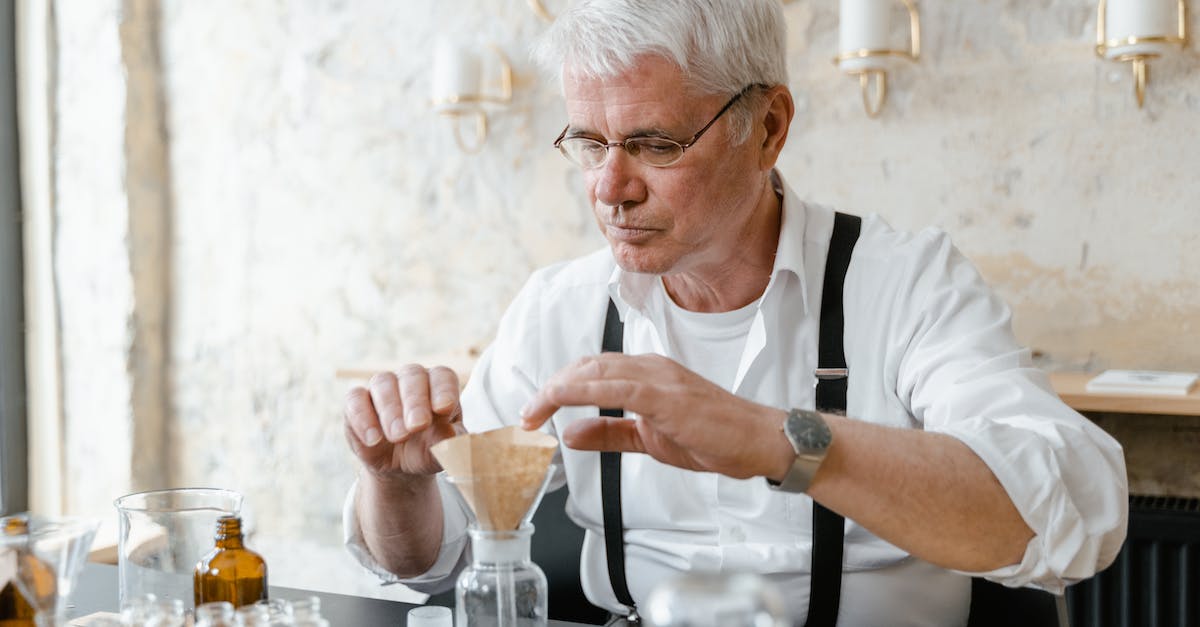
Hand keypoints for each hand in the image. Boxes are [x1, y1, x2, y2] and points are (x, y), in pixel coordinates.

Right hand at [343, 364, 463, 477]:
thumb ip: (450, 442)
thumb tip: (450, 434)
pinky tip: (374, 439)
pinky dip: (362, 418)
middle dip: (415, 402)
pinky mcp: (357, 402)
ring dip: (390, 410)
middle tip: (418, 426)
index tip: (444, 408)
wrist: (401, 467)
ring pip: (383, 383)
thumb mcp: (443, 450)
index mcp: (438, 386)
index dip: (444, 391)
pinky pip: (355, 398)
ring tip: (398, 437)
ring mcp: (383, 388)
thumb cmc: (428, 449)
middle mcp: (411, 380)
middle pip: (412, 376)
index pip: (443, 377)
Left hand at [520, 353, 792, 479]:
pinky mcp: (666, 395)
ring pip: (595, 371)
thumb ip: (609, 434)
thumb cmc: (713, 437)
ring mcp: (658, 377)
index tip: (535, 410)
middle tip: (527, 413)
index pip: (591, 371)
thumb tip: (570, 434)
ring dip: (558, 389)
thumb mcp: (648, 439)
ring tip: (534, 410)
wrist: (756, 441)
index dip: (559, 387)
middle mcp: (649, 367)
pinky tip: (562, 399)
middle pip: (586, 366)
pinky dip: (583, 390)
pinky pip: (616, 386)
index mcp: (646, 374)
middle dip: (550, 387)